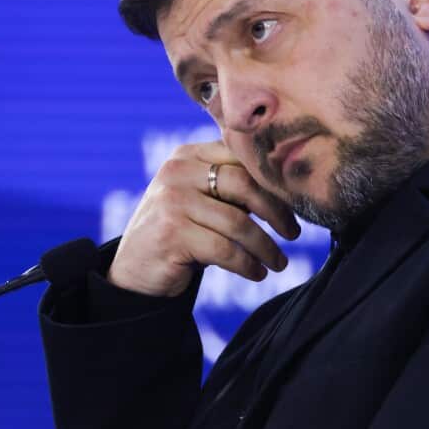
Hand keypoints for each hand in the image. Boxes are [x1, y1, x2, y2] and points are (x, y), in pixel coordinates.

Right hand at [108, 140, 301, 296]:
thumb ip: (232, 186)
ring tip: (278, 262)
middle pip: (244, 184)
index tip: (294, 204)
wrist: (134, 271)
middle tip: (293, 233)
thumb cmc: (180, 233)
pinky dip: (247, 264)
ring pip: (238, 222)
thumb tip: (288, 190)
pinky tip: (256, 273)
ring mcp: (171, 201)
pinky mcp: (171, 234)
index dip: (272, 182)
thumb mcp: (201, 199)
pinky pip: (225, 249)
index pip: (241, 157)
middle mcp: (176, 171)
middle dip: (276, 212)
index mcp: (188, 155)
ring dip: (265, 247)